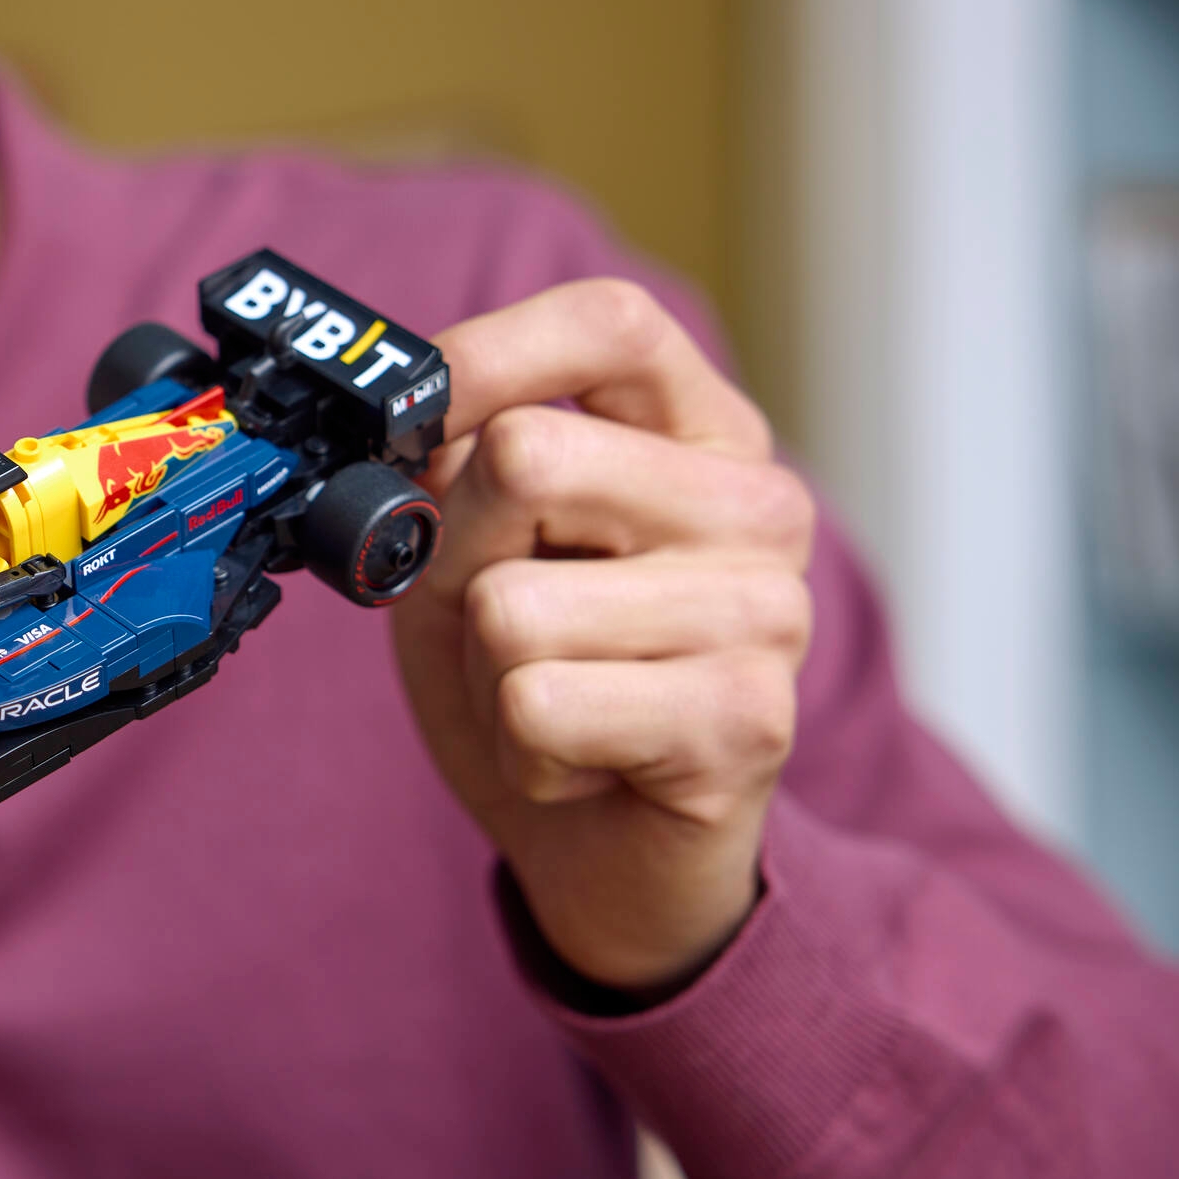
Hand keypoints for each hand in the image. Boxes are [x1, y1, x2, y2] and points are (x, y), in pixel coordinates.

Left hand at [394, 279, 814, 994]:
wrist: (611, 853)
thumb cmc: (542, 677)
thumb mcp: (473, 552)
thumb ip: (453, 475)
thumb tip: (409, 429)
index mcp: (699, 432)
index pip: (608, 325)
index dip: (486, 352)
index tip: (410, 417)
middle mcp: (756, 504)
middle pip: (527, 455)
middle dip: (456, 556)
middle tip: (494, 620)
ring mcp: (769, 610)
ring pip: (514, 604)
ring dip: (484, 673)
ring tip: (545, 699)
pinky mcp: (750, 719)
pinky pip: (541, 705)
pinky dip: (518, 748)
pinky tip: (578, 759)